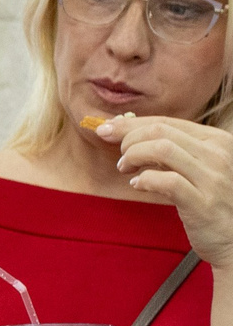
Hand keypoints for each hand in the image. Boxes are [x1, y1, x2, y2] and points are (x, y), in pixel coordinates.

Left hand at [100, 114, 232, 264]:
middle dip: (128, 140)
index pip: (166, 122)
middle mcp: (217, 154)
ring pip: (162, 149)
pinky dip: (145, 180)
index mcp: (216, 140)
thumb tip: (129, 136)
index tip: (106, 129)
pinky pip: (167, 181)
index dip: (130, 124)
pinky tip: (138, 184)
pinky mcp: (202, 202)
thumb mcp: (198, 168)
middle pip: (160, 131)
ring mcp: (211, 178)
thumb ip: (173, 153)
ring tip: (126, 170)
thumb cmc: (211, 202)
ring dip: (133, 156)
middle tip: (121, 159)